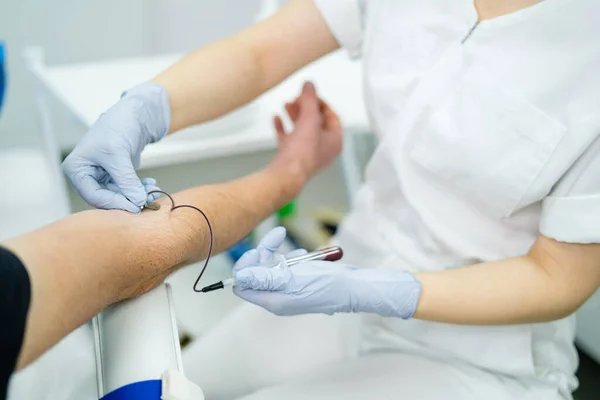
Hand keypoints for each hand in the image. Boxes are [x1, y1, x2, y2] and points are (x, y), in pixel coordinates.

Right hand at [62, 82, 168, 212]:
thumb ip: (126, 180)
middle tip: (148, 201)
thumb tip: (137, 201)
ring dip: (137, 195)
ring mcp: (99, 176)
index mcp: (76, 169)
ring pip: (118, 195)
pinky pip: (126, 189)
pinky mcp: (113, 175)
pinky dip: (139, 189)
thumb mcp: (119, 154)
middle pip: (106, 198)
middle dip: (128, 199)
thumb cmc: (117, 126)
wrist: (132, 114)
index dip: (115, 203)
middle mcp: (84, 175)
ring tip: (153, 190)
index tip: (135, 206)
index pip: (93, 195)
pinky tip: (151, 184)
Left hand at [233, 228, 421, 317]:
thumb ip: (264, 278)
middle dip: (265, 255)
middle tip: (277, 237)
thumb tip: (239, 277)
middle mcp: (278, 297)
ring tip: (299, 253)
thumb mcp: (293, 278)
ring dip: (281, 255)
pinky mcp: (298, 283)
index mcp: (273, 300)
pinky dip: (292, 259)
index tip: (258, 250)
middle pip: (257, 274)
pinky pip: (286, 269)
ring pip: (272, 268)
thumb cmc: (327, 284)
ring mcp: (288, 291)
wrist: (354, 288)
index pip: (243, 285)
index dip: (246, 266)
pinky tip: (304, 256)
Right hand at [268, 82, 342, 182]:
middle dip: (306, 108)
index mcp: (334, 142)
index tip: (311, 94)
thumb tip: (309, 85)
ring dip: (295, 115)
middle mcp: (323, 149)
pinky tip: (277, 119)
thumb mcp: (310, 119)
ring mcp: (306, 154)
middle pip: (316, 123)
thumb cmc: (303, 153)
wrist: (285, 174)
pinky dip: (283, 127)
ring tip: (287, 104)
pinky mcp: (291, 158)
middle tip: (297, 98)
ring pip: (302, 130)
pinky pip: (289, 139)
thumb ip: (309, 99)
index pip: (332, 117)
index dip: (322, 103)